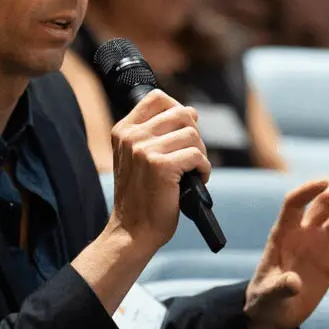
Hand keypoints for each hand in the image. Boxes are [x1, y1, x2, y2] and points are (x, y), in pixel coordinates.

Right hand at [107, 89, 209, 254]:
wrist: (133, 231)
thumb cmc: (141, 195)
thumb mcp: (138, 157)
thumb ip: (156, 132)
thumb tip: (192, 111)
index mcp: (123, 130)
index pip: (157, 98)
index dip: (177, 109)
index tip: (182, 130)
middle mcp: (132, 136)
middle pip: (181, 113)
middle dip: (194, 135)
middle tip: (192, 156)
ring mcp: (144, 150)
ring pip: (193, 135)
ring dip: (201, 154)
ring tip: (193, 170)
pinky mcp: (161, 166)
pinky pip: (197, 155)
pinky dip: (204, 169)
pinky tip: (197, 180)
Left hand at [243, 180, 328, 328]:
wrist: (275, 313)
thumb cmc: (265, 301)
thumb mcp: (268, 296)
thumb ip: (280, 287)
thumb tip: (294, 283)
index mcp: (283, 233)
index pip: (294, 203)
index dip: (308, 191)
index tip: (326, 183)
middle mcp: (303, 232)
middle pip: (325, 204)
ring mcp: (319, 243)